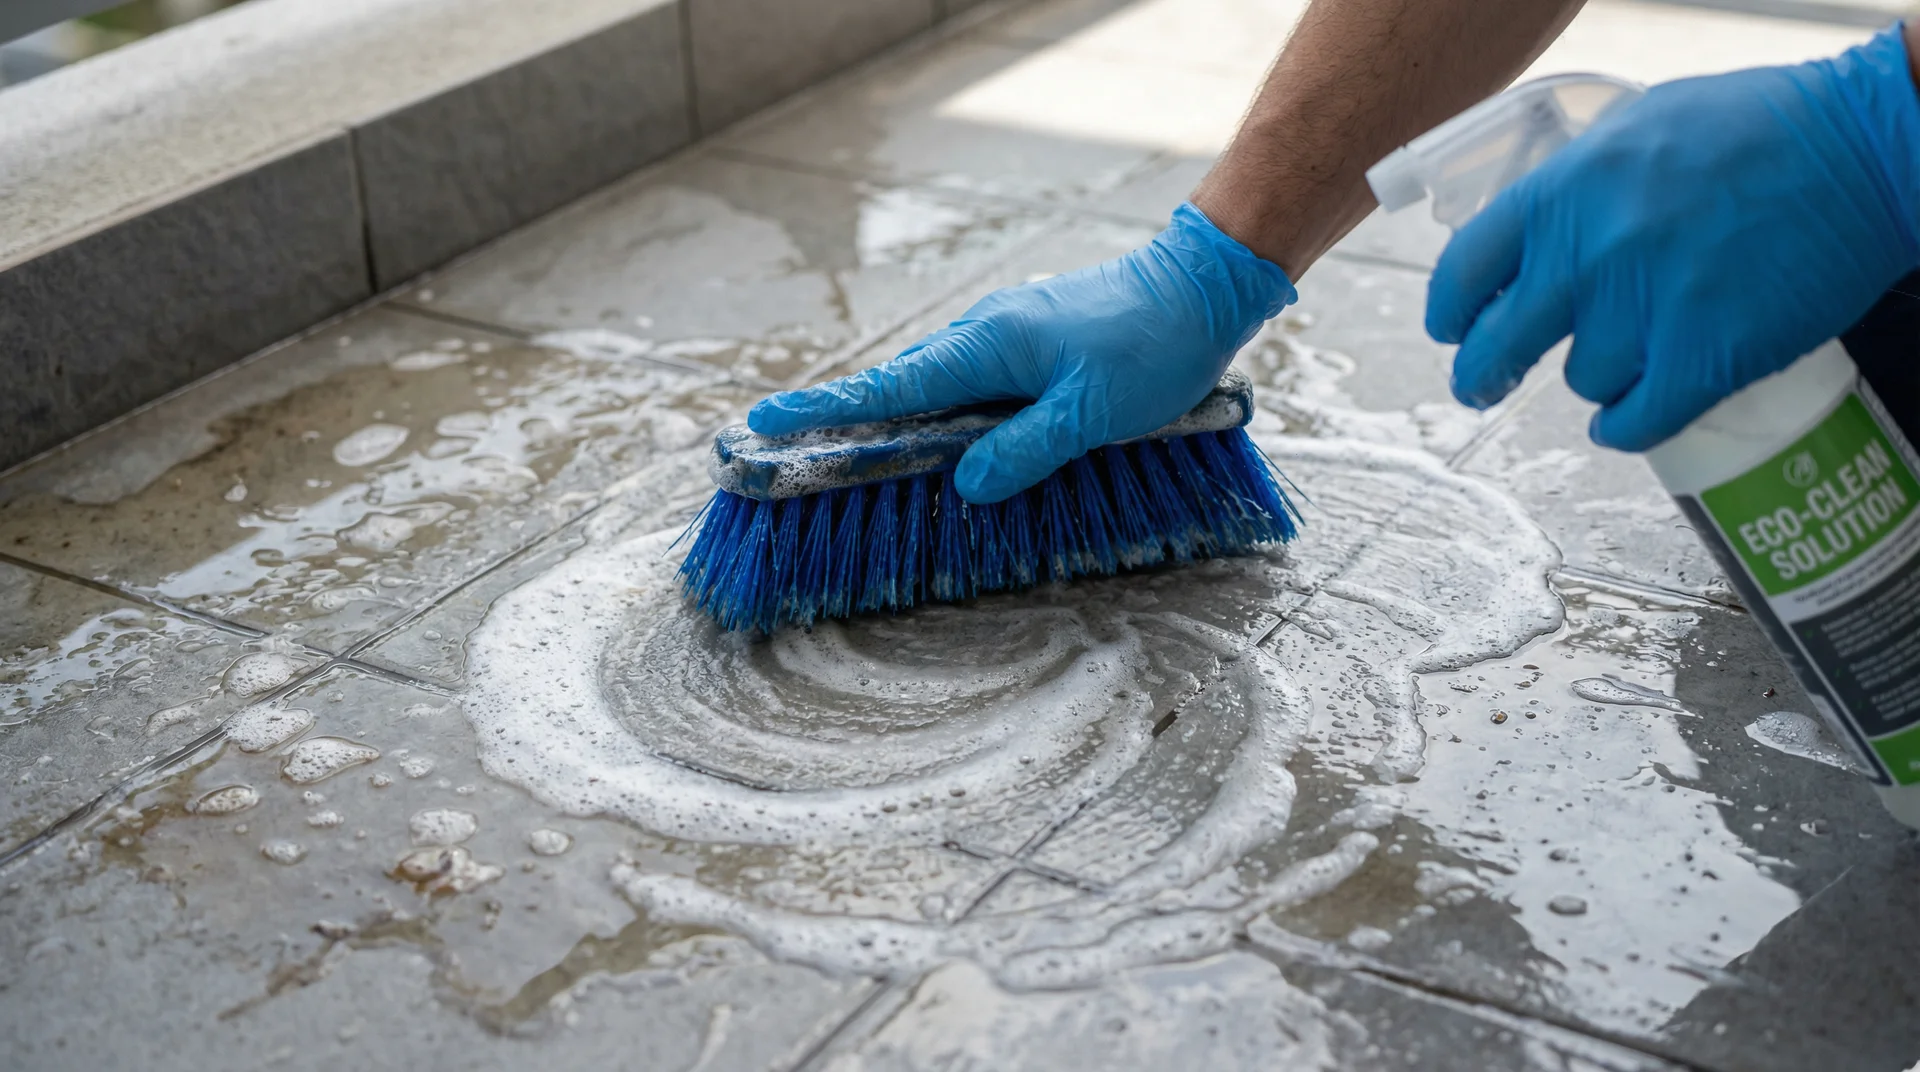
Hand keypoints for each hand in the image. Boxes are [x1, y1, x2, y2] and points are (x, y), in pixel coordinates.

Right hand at [748, 204, 1294, 501]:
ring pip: (933, 396)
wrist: (1201, 289)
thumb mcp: (1092, 412)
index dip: (825, 411)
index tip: (765, 423)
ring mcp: (1002, 343)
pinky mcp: (1025, 352)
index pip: (889, 387)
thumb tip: (962, 484)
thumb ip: (1025, 449)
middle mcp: (982, 339)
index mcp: (985, 347)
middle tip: (785, 465)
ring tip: (847, 471)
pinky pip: (966, 392)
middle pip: (898, 393)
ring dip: (894, 431)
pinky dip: (941, 422)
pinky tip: (940, 454)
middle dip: (842, 429)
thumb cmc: (1152, 346)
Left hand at [1427, 25, 1919, 450]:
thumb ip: (1574, 190)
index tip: (1453, 330)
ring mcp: (1643, 311)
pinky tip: (1629, 417)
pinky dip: (1627, 427)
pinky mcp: (1703, 359)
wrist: (1866, 147)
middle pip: (1496, 345)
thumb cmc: (1758, 126)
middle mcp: (1587, 255)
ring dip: (1600, 376)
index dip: (1451, 312)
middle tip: (1485, 384)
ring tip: (1634, 352)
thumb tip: (1530, 242)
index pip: (1462, 273)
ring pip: (1582, 381)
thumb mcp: (1636, 131)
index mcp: (1560, 193)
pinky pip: (1635, 422)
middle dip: (1485, 373)